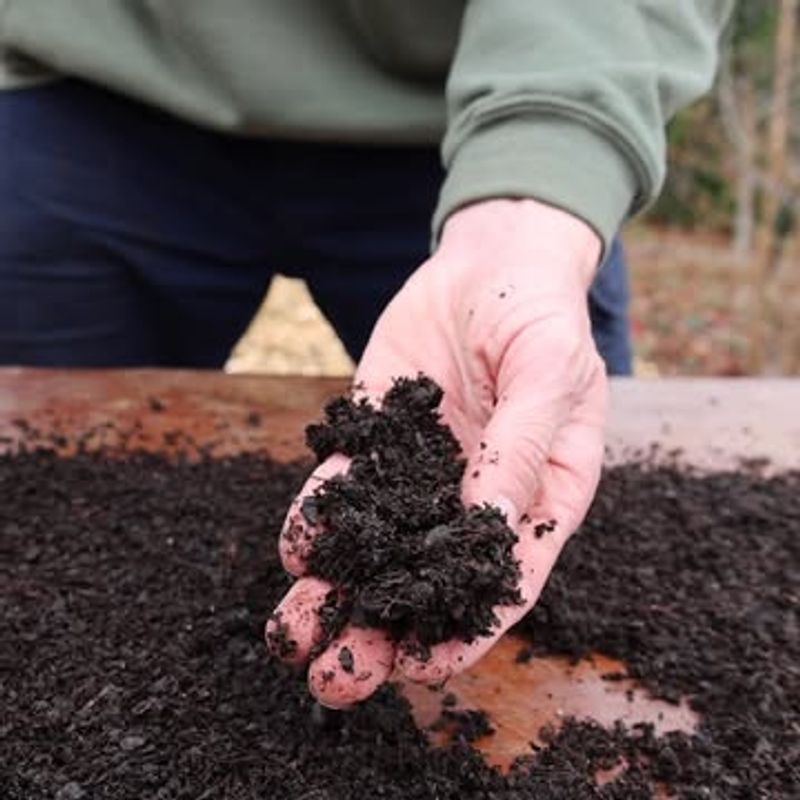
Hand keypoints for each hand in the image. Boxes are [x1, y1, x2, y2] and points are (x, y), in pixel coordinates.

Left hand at [266, 198, 607, 706]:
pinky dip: (315, 521)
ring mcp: (419, 473)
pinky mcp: (376, 439)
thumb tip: (489, 524)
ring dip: (333, 594)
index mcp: (534, 498)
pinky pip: (341, 488)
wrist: (489, 261)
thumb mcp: (548, 372)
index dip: (461, 632)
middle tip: (332, 677)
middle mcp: (471, 498)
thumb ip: (520, 446)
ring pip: (374, 548)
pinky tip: (297, 546)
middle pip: (425, 582)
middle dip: (379, 633)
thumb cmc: (539, 314)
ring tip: (292, 633)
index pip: (500, 583)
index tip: (417, 668)